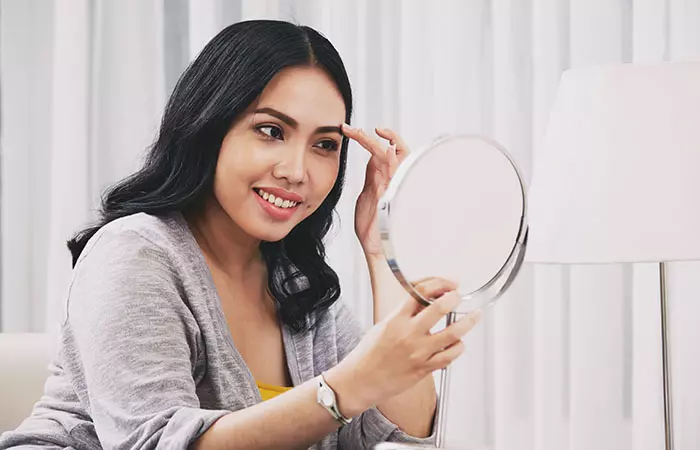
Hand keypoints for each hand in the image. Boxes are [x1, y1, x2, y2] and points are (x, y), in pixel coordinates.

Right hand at [325, 278, 481, 416]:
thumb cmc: (369, 353)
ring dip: (467, 322)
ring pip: (452, 333)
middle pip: (439, 308)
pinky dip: (458, 347)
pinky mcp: (424, 369)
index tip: (447, 283)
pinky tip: (459, 343)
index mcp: (396, 319)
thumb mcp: (384, 325)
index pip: (420, 292)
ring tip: (474, 316)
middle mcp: (408, 334)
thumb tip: (426, 300)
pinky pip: (449, 356)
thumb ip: (405, 313)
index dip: (438, 283)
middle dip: (454, 298)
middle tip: (459, 296)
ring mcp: (418, 352)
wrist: (361, 380)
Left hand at [341, 124, 409, 258]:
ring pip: (396, 154)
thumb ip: (371, 176)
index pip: (382, 149)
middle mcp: (391, 178)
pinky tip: (386, 145)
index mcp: (383, 178)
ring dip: (383, 139)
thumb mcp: (367, 194)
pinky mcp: (393, 194)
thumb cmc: (372, 225)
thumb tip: (372, 157)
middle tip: (348, 128)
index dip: (368, 137)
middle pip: (392, 147)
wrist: (375, 246)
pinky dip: (394, 156)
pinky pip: (397, 171)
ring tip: (363, 131)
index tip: (349, 129)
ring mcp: (394, 185)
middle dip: (370, 134)